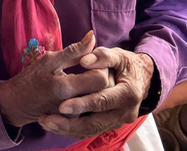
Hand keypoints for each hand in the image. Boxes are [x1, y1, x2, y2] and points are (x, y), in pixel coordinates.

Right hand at [0, 31, 110, 127]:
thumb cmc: (31, 79)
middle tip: (94, 68)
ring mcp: (72, 117)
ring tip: (89, 78)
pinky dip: (91, 99)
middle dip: (104, 77)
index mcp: (65, 88)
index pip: (100, 78)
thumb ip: (74, 51)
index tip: (94, 61)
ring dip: (98, 89)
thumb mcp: (50, 60)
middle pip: (103, 92)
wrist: (15, 104)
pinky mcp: (72, 123)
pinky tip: (84, 91)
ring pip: (98, 102)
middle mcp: (71, 106)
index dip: (102, 67)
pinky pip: (90, 110)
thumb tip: (93, 36)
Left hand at [38, 48, 154, 139]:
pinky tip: (54, 124)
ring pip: (90, 130)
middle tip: (47, 119)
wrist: (141, 78)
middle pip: (94, 122)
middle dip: (69, 123)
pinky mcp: (110, 125)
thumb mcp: (118, 55)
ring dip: (67, 128)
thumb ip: (102, 56)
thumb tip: (84, 60)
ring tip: (45, 122)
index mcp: (128, 94)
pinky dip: (71, 129)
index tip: (62, 105)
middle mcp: (125, 112)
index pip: (102, 101)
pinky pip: (89, 131)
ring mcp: (118, 121)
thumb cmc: (127, 64)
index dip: (82, 104)